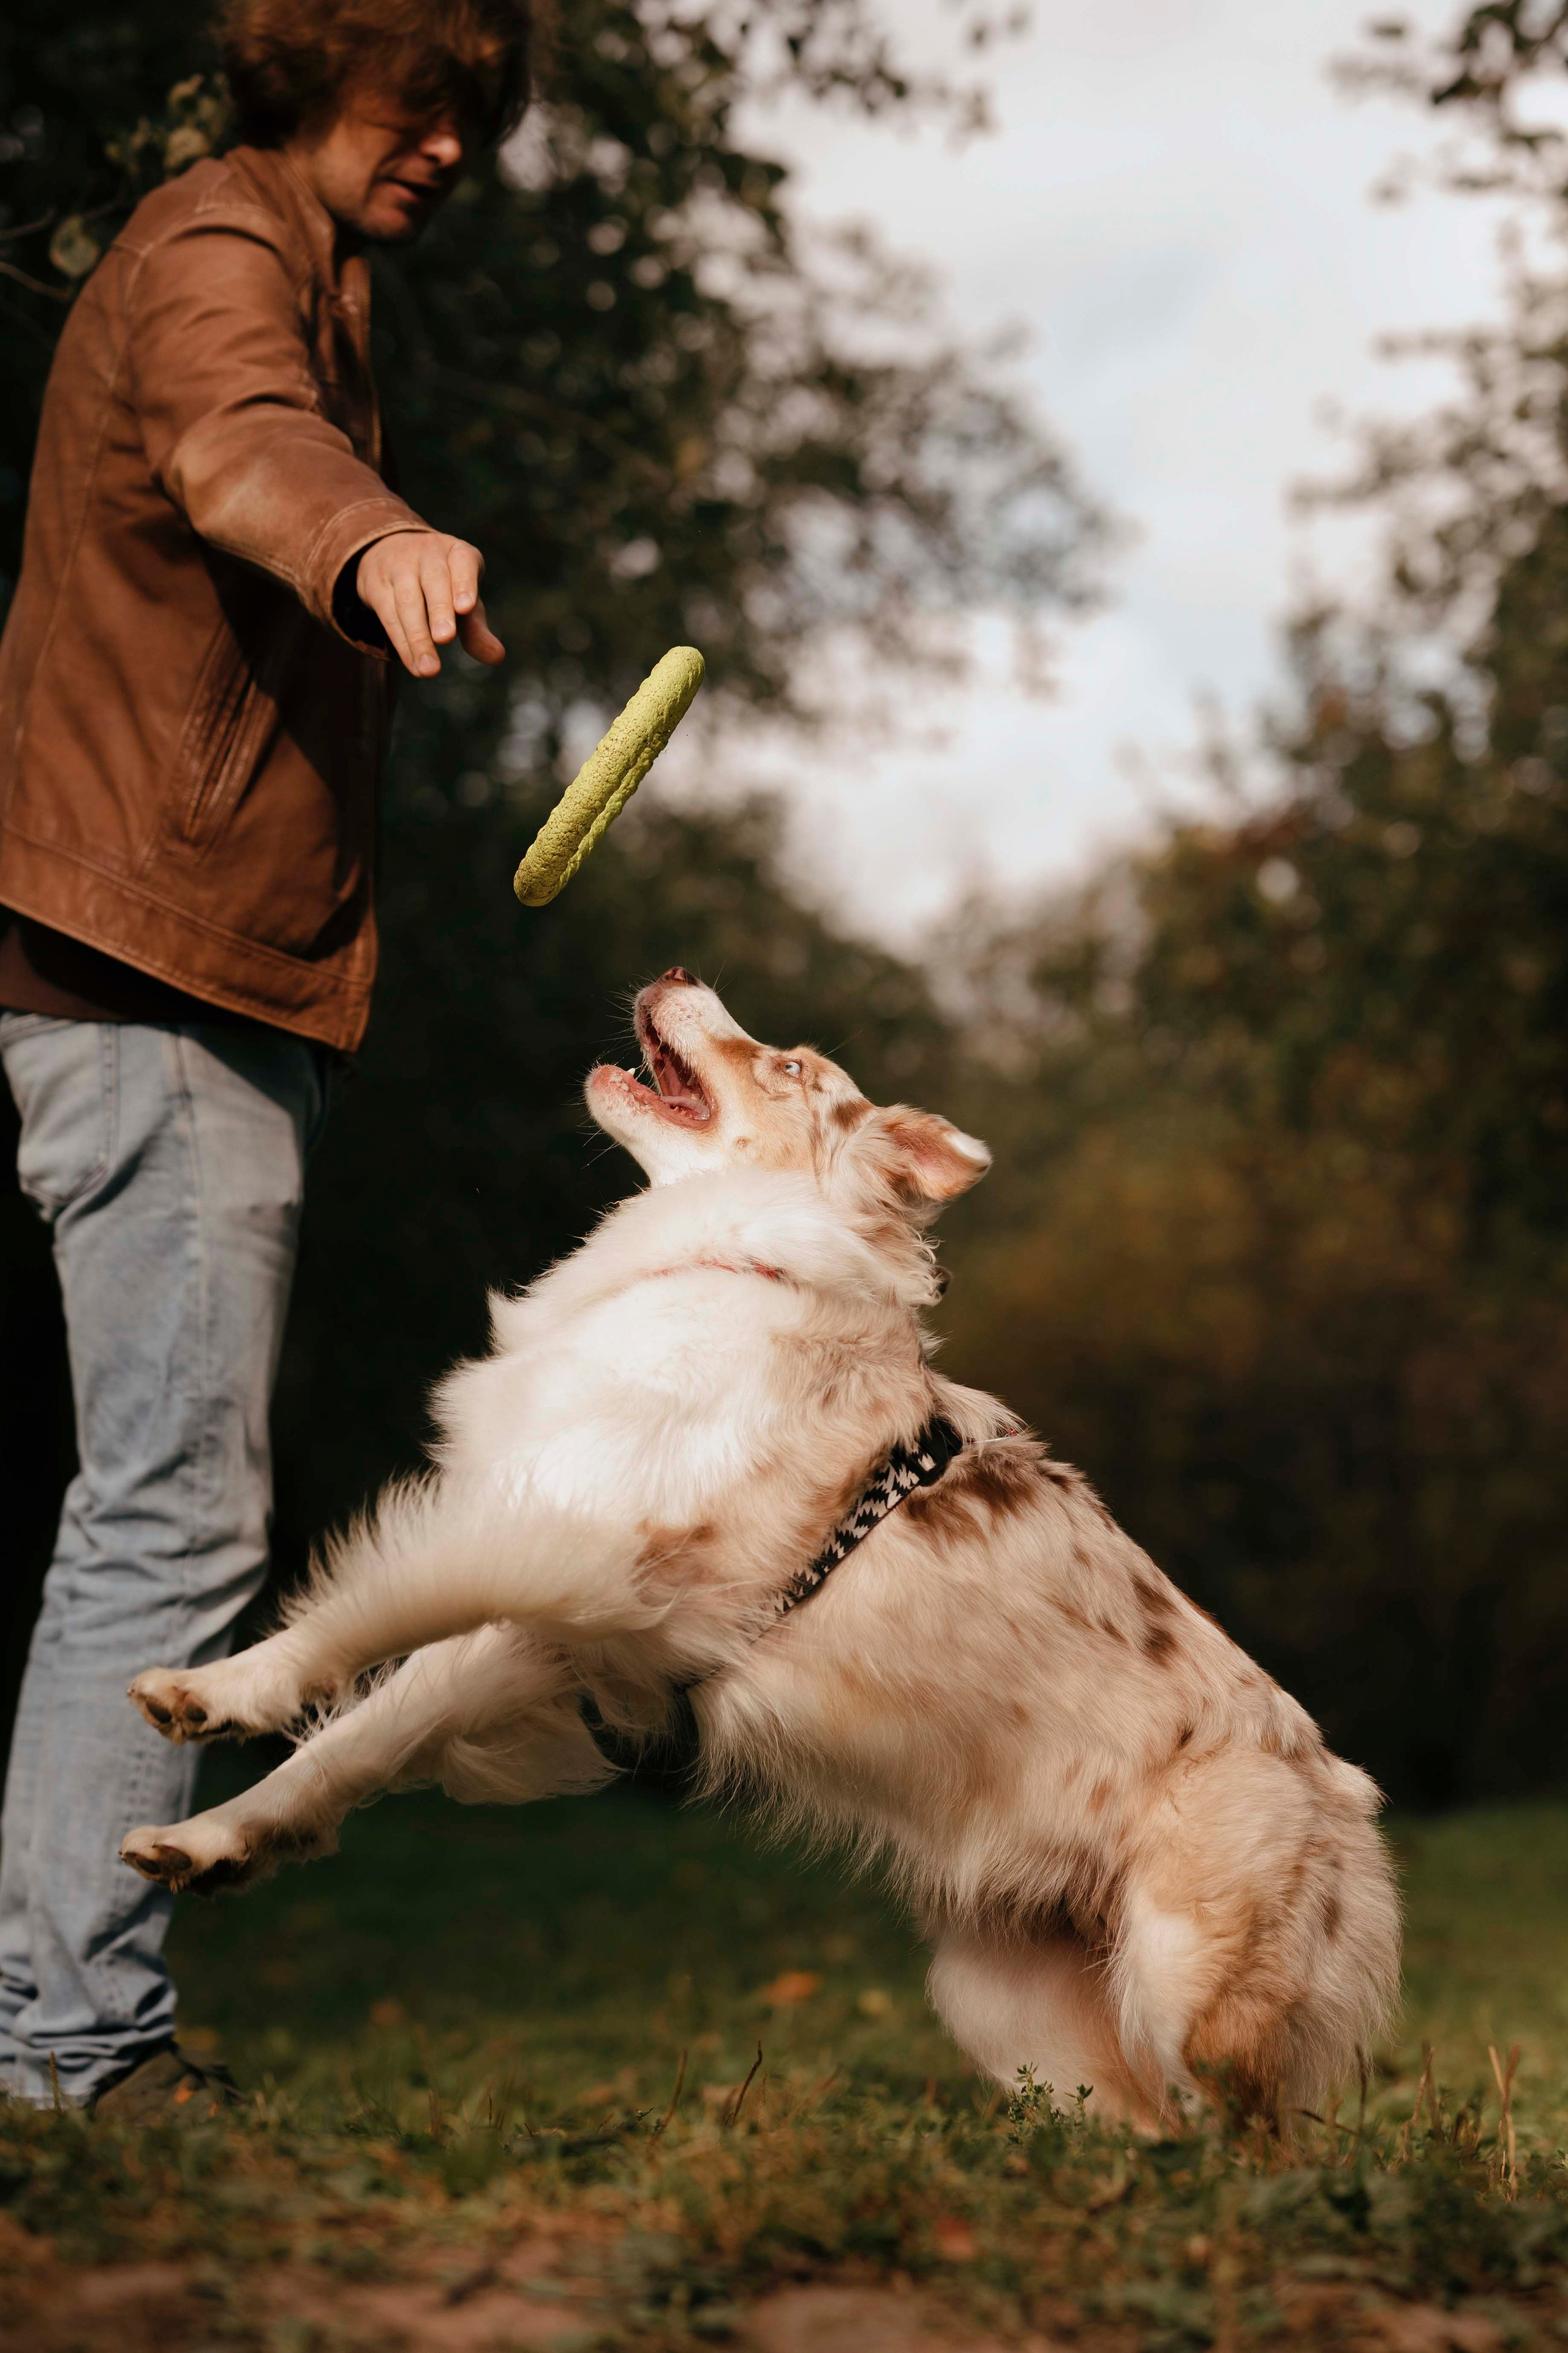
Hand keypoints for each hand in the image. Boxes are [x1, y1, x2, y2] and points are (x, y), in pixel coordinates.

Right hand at [355, 531, 504, 676]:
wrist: (388, 553)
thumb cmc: (441, 584)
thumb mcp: (462, 598)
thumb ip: (477, 628)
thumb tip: (497, 657)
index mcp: (456, 553)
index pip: (463, 561)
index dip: (464, 582)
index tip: (466, 607)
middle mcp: (427, 554)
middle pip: (434, 581)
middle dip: (439, 610)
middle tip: (445, 638)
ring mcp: (399, 567)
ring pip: (407, 602)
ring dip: (418, 637)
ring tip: (430, 669)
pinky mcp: (377, 586)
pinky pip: (389, 616)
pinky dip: (403, 644)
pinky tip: (416, 666)